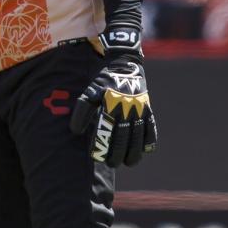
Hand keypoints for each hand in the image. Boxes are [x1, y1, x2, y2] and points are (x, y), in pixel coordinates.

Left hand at [69, 29, 157, 166]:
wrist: (123, 63)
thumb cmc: (101, 80)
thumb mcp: (89, 92)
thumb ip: (82, 111)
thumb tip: (76, 132)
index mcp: (109, 105)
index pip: (105, 132)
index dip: (101, 146)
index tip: (96, 157)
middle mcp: (126, 109)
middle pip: (122, 139)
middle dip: (116, 155)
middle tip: (111, 164)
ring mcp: (139, 110)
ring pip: (138, 138)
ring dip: (134, 153)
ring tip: (128, 162)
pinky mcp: (148, 109)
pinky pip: (151, 129)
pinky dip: (149, 142)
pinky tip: (145, 151)